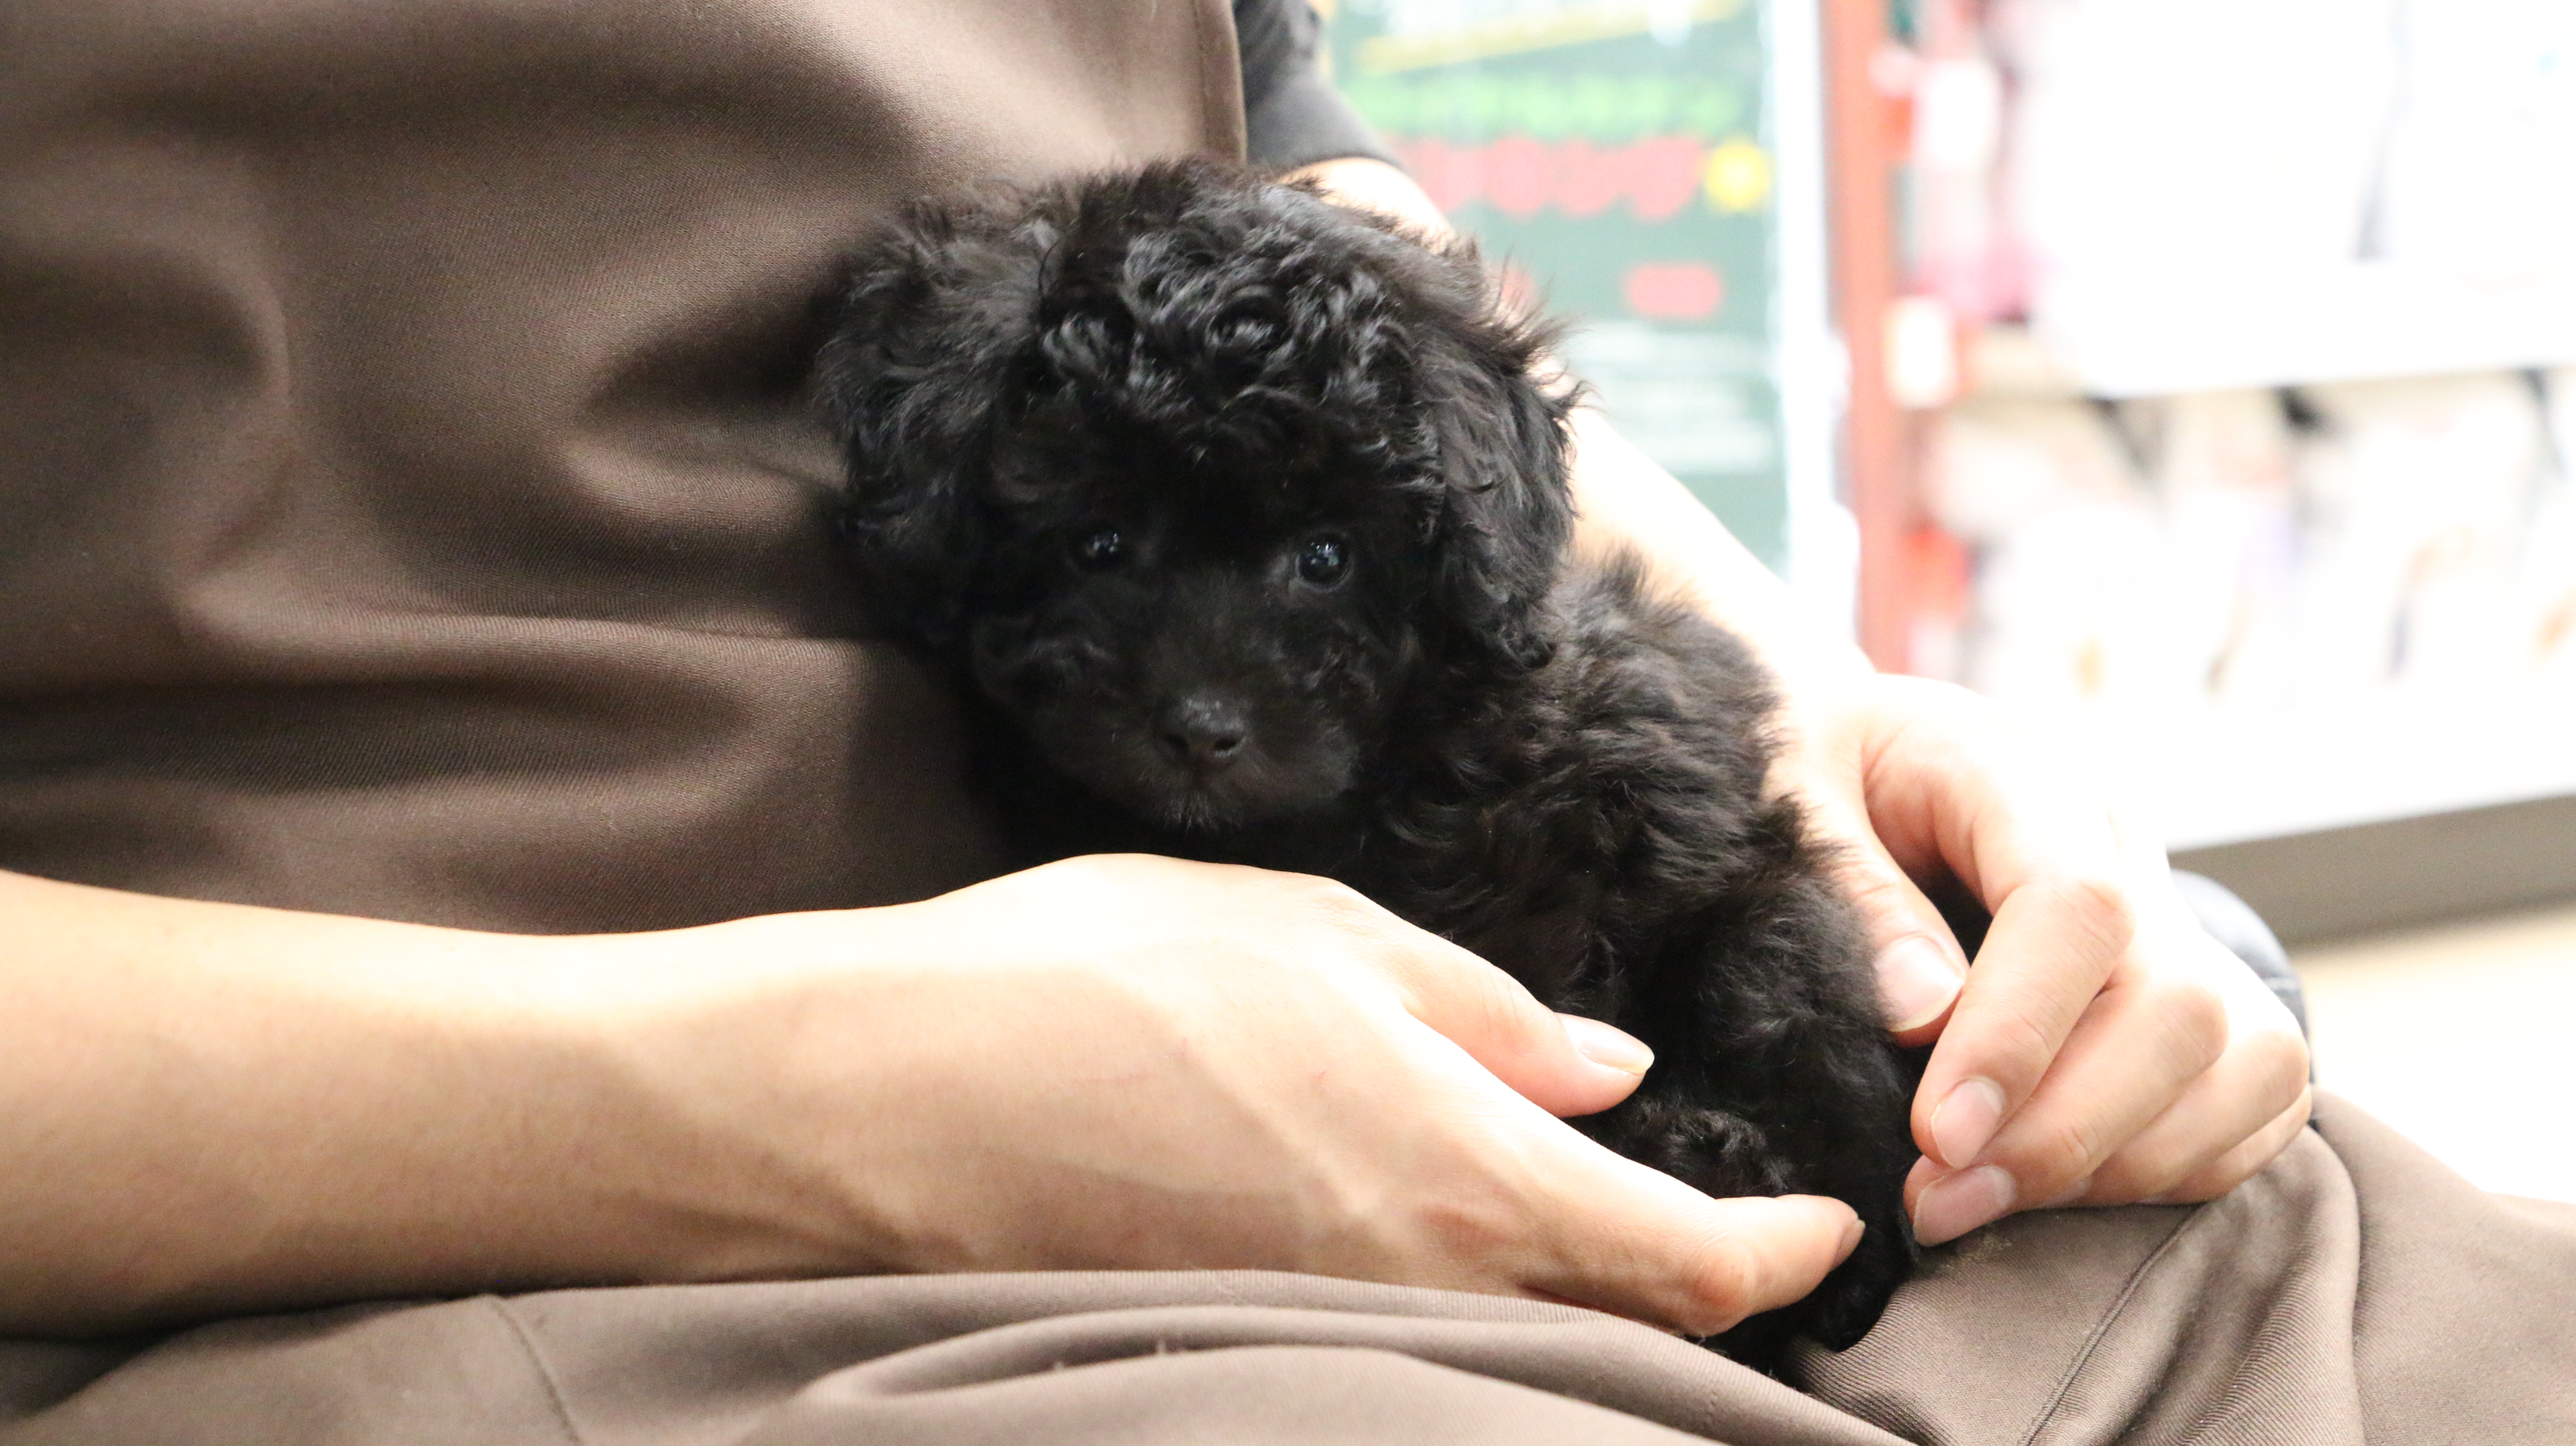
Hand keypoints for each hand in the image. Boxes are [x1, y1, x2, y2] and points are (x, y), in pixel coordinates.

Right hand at [584, 854, 1862, 1333]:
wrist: (894, 1091)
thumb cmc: (1099, 979)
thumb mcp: (1315, 936)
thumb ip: (1480, 1010)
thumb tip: (1606, 1065)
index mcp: (1465, 1173)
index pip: (1693, 1261)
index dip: (1786, 1252)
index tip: (1835, 1220)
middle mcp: (1420, 1283)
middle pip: (1619, 1316)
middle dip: (1698, 1278)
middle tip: (1733, 1212)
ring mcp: (1331, 1325)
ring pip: (1517, 1328)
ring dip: (1581, 1284)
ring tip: (1599, 1208)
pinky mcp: (1251, 1331)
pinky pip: (1410, 1327)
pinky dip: (1467, 1287)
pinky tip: (1440, 1216)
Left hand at [1769, 675, 2313, 1243]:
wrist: (1853, 763)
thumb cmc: (1811, 773)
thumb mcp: (1788, 792)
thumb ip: (1848, 887)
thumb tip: (1923, 1013)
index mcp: (2024, 774)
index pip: (2077, 906)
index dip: (2016, 1035)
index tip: (1934, 1135)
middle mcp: (2123, 844)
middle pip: (2172, 1005)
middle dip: (2061, 1131)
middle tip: (1937, 1201)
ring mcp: (2177, 921)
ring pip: (2234, 1063)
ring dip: (2107, 1165)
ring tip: (1972, 1204)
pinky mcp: (2205, 996)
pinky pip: (2248, 1103)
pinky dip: (2161, 1172)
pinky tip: (2047, 1193)